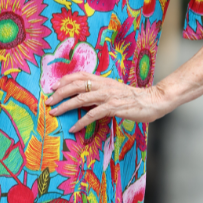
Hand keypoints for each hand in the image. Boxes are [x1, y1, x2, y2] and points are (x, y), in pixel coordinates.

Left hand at [48, 72, 171, 132]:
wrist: (153, 101)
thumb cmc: (135, 98)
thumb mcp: (116, 91)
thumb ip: (102, 92)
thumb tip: (86, 98)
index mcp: (104, 80)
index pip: (81, 75)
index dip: (66, 79)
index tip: (54, 86)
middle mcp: (104, 86)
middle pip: (76, 85)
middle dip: (59, 93)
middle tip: (48, 101)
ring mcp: (108, 96)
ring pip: (81, 99)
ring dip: (65, 106)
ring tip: (54, 113)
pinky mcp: (113, 108)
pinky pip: (92, 114)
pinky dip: (80, 122)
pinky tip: (73, 128)